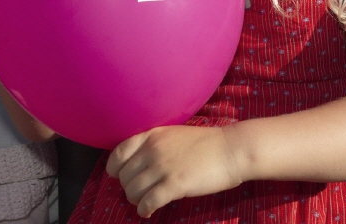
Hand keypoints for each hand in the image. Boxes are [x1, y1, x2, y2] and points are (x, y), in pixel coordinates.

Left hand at [106, 125, 243, 217]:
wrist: (230, 149)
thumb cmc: (206, 143)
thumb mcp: (174, 135)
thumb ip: (154, 145)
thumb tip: (137, 163)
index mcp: (152, 135)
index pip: (118, 153)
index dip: (114, 169)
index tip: (120, 176)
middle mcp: (153, 150)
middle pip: (123, 177)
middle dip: (129, 188)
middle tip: (142, 191)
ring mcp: (163, 167)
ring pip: (132, 192)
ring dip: (137, 200)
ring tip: (147, 200)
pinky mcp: (174, 184)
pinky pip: (147, 203)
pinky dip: (145, 210)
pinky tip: (150, 210)